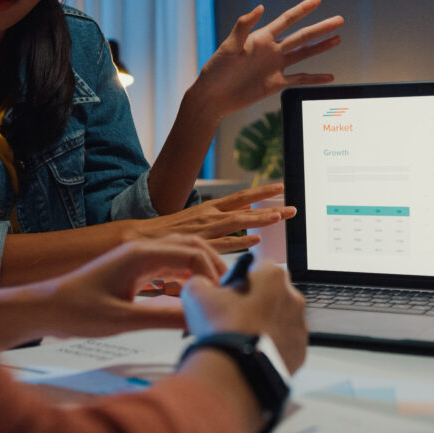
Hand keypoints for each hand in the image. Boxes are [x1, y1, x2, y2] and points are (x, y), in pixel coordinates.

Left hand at [40, 235, 226, 337]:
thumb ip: (164, 319)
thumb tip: (200, 320)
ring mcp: (139, 257)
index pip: (192, 253)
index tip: (219, 298)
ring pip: (183, 254)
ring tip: (214, 296)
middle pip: (192, 246)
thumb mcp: (124, 320)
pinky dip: (187, 277)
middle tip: (226, 293)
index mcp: (141, 254)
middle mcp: (143, 249)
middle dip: (213, 266)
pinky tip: (192, 296)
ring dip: (201, 270)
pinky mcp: (136, 269)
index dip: (211, 273)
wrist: (47, 308)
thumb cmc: (77, 311)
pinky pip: (170, 266)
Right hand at [126, 183, 295, 252]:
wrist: (141, 240)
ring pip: (237, 222)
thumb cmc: (169, 233)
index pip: (240, 198)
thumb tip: (239, 222)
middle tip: (292, 208)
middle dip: (270, 206)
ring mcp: (205, 229)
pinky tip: (256, 241)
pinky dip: (240, 241)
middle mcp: (209, 215)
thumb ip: (217, 222)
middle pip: (245, 207)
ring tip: (279, 217)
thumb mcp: (195, 221)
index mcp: (209, 208)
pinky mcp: (199, 244)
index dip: (261, 193)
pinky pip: (224, 243)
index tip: (280, 188)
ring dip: (259, 219)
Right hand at [180, 260, 307, 373]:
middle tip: (234, 317)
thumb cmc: (222, 327)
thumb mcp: (197, 295)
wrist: (236, 368)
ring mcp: (299, 324)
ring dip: (265, 324)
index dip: (241, 279)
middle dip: (256, 301)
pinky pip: (286, 342)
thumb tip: (200, 285)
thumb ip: (199, 283)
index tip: (230, 292)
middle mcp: (293, 297)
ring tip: (242, 337)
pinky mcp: (300, 349)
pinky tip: (253, 351)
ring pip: (280, 319)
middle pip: (272, 293)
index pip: (259, 266)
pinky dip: (272, 345)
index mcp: (273, 276)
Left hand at [193, 0, 343, 116]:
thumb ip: (244, 27)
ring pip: (304, 54)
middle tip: (339, 19)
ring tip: (338, 38)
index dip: (302, 10)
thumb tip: (260, 7)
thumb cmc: (216, 70)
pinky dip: (315, 78)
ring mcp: (275, 67)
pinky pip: (300, 79)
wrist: (213, 97)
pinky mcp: (276, 84)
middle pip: (302, 36)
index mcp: (261, 38)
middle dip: (321, 28)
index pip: (287, 20)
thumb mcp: (229, 47)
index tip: (317, 0)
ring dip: (321, 47)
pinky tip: (329, 76)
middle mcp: (271, 50)